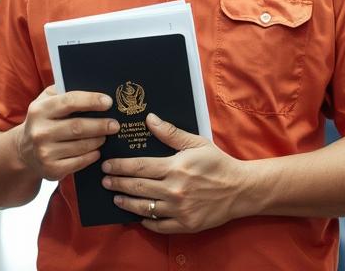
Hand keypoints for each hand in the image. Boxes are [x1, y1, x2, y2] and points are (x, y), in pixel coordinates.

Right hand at [14, 86, 117, 181]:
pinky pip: (79, 162)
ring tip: (106, 136)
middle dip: (101, 125)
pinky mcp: (51, 169)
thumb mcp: (46, 101)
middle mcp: (39, 131)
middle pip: (78, 127)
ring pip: (81, 145)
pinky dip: (92, 156)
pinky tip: (97, 150)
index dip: (91, 101)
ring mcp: (44, 152)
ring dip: (98, 140)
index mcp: (39, 110)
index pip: (69, 101)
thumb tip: (94, 86)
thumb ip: (63, 91)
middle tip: (115, 124)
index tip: (108, 102)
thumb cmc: (43, 120)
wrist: (24, 150)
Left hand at [102, 113, 249, 233]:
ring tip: (116, 198)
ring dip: (127, 203)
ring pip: (145, 207)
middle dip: (118, 183)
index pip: (139, 167)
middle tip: (105, 181)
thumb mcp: (196, 143)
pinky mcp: (185, 224)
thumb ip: (170, 133)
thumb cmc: (218, 163)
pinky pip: (159, 225)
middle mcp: (175, 190)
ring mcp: (179, 209)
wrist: (240, 189)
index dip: (120, 166)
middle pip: (138, 187)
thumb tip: (149, 119)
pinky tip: (138, 216)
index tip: (107, 165)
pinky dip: (147, 222)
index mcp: (175, 167)